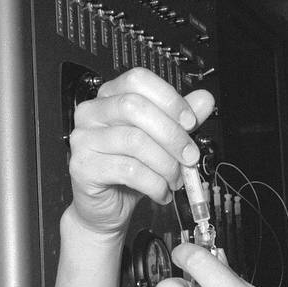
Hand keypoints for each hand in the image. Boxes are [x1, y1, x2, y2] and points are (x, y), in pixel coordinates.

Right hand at [67, 68, 214, 235]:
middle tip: (190, 156)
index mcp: (110, 97)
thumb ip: (180, 119)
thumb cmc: (129, 171)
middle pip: (135, 107)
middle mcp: (92, 113)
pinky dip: (154, 184)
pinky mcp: (83, 167)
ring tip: (175, 179)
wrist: (106, 206)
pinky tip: (161, 192)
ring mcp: (84, 139)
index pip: (138, 80)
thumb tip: (204, 99)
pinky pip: (128, 170)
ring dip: (166, 164)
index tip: (190, 121)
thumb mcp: (161, 141)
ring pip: (135, 141)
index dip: (169, 99)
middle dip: (172, 134)